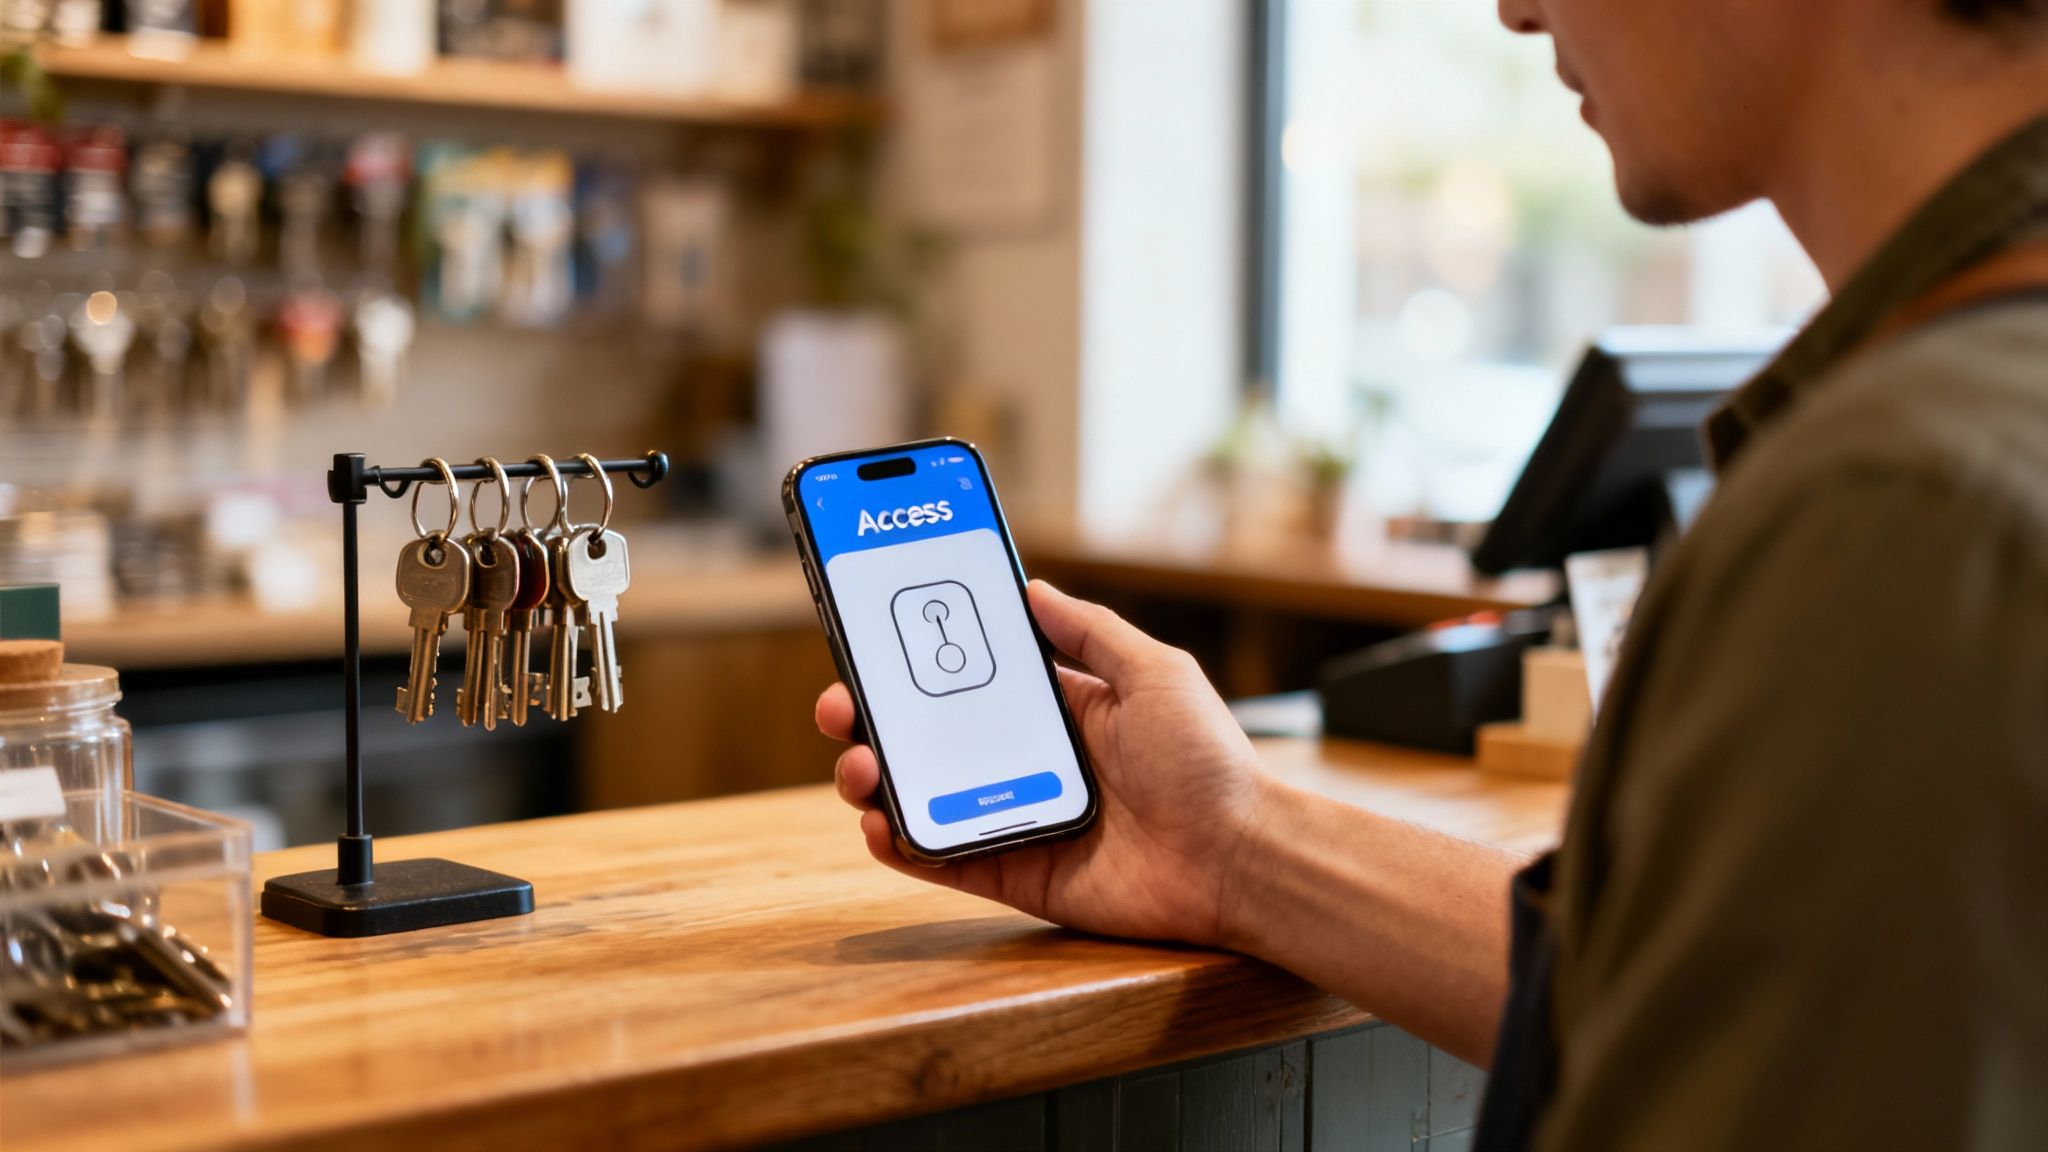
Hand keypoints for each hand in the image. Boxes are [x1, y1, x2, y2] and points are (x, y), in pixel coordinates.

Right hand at [816, 580, 1269, 945]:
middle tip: (842, 706)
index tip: (875, 640)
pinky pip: (944, 861)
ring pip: (926, 797)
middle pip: (933, 738)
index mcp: (1063, 711)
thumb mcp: (1156, 671)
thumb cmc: (1211, 764)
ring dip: (878, 779)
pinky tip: (878, 823)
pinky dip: (902, 845)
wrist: (1240, 857)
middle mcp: (1033, 763)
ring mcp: (1019, 818)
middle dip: (877, 719)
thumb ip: (1090, 632)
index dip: (922, 663)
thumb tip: (1032, 588)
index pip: (973, 680)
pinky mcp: (1018, 874)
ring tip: (861, 767)